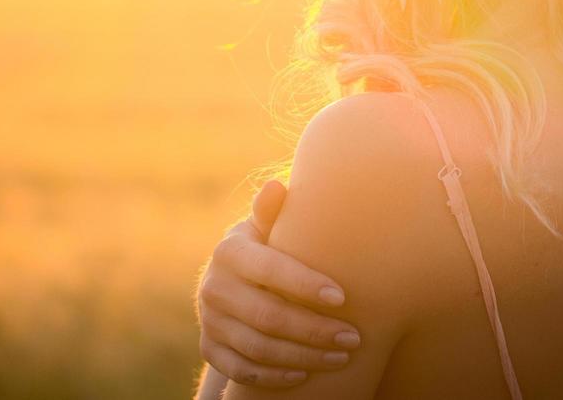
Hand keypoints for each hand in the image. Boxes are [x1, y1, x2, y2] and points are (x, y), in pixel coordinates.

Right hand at [196, 179, 360, 387]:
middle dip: (315, 330)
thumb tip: (276, 186)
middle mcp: (213, 286)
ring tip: (341, 355)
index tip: (342, 297)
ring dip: (304, 356)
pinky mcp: (210, 348)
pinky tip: (306, 374)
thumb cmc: (267, 246)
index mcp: (230, 251)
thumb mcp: (267, 225)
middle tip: (354, 337)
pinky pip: (242, 370)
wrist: (231, 277)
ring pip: (259, 349)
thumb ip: (273, 211)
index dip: (306, 285)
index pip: (270, 270)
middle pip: (268, 316)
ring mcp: (209, 321)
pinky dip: (275, 375)